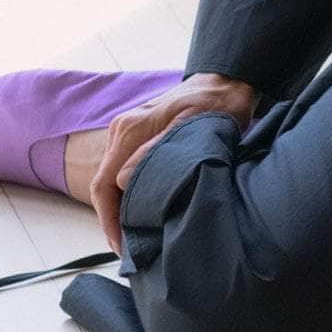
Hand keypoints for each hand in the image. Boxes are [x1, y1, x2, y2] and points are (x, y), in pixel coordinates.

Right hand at [92, 73, 257, 257]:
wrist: (228, 81)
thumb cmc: (217, 105)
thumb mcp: (194, 130)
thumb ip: (156, 153)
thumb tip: (123, 182)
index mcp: (130, 130)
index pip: (104, 185)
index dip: (110, 220)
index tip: (123, 247)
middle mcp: (122, 129)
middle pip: (103, 184)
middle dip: (113, 220)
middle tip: (130, 250)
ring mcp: (128, 130)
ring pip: (112, 178)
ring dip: (121, 207)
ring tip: (137, 237)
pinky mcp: (139, 133)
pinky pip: (124, 168)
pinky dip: (129, 193)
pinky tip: (143, 210)